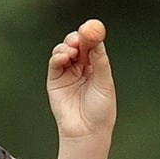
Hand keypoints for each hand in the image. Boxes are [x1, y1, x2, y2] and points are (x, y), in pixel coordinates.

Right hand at [47, 19, 115, 141]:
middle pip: (77, 44)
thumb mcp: (105, 82)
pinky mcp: (55, 80)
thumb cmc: (100, 111)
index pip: (92, 45)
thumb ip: (99, 60)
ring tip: (72, 51)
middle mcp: (81, 67)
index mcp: (96, 66)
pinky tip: (64, 57)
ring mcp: (67, 73)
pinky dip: (58, 56)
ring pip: (64, 50)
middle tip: (80, 38)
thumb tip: (95, 40)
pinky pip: (54, 62)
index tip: (91, 27)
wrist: (87, 132)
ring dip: (67, 46)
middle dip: (77, 38)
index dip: (91, 35)